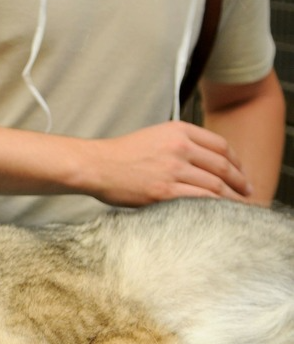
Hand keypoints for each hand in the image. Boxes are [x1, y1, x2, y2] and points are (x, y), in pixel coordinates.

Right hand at [84, 121, 252, 205]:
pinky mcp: (165, 191)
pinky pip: (200, 199)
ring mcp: (173, 170)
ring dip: (231, 197)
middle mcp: (180, 147)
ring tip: (239, 206)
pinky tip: (220, 212)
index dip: (237, 161)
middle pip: (223, 166)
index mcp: (179, 131)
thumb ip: (179, 143)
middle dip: (240, 181)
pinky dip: (215, 207)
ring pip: (215, 184)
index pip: (220, 145)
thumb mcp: (154, 136)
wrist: (95, 165)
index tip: (241, 172)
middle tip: (248, 191)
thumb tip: (201, 161)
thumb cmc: (120, 155)